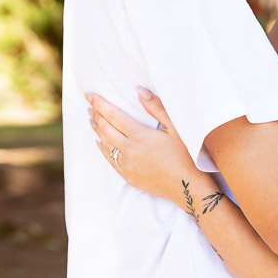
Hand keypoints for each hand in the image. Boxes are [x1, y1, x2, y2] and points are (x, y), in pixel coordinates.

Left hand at [87, 89, 210, 204]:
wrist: (187, 187)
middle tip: (90, 105)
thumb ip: (156, 108)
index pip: (113, 116)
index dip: (100, 104)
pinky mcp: (129, 177)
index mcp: (140, 136)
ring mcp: (127, 165)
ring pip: (105, 145)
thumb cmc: (185, 156)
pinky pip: (110, 161)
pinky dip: (103, 149)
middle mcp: (129, 150)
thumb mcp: (175, 128)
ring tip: (92, 121)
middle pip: (106, 129)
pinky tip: (99, 143)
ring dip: (97, 131)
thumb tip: (139, 90)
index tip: (90, 95)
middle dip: (96, 115)